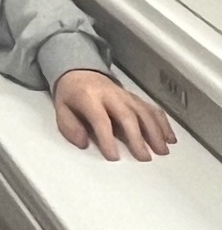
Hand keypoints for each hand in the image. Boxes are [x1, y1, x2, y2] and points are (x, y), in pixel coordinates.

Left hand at [52, 68, 175, 160]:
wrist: (79, 72)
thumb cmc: (71, 95)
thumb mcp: (61, 109)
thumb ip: (69, 127)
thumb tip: (83, 142)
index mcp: (89, 98)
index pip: (100, 119)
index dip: (107, 138)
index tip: (114, 157)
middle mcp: (110, 95)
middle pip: (127, 115)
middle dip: (137, 137)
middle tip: (144, 157)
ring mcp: (125, 95)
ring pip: (143, 112)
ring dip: (155, 131)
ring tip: (162, 150)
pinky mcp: (135, 97)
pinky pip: (151, 108)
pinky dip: (162, 123)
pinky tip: (170, 137)